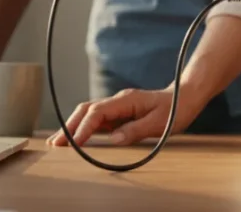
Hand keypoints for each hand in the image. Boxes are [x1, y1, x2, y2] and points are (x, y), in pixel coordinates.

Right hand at [46, 87, 203, 146]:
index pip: (97, 113)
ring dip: (73, 127)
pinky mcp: (119, 113)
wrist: (185, 97)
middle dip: (70, 126)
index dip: (84, 128)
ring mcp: (117, 106)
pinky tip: (76, 138)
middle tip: (55, 143)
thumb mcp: (159, 123)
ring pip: (88, 113)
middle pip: (86, 110)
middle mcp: (118, 101)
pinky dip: (84, 128)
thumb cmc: (175, 110)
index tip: (74, 143)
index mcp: (126, 100)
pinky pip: (97, 119)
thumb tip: (113, 139)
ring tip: (58, 143)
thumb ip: (136, 130)